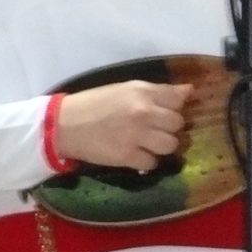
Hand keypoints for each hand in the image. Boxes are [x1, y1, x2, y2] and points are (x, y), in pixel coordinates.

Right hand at [56, 81, 192, 172]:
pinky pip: (152, 162)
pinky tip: (137, 155)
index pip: (179, 99)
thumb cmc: (95, 104)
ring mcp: (136, 136)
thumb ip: (158, 91)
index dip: (175, 107)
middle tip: (156, 129)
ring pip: (170, 145)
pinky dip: (147, 161)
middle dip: (170, 128)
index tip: (166, 112)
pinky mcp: (126, 157)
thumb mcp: (127, 89)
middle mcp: (143, 112)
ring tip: (149, 144)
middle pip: (178, 124)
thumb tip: (189, 91)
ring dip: (162, 146)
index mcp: (143, 92)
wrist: (63, 125)